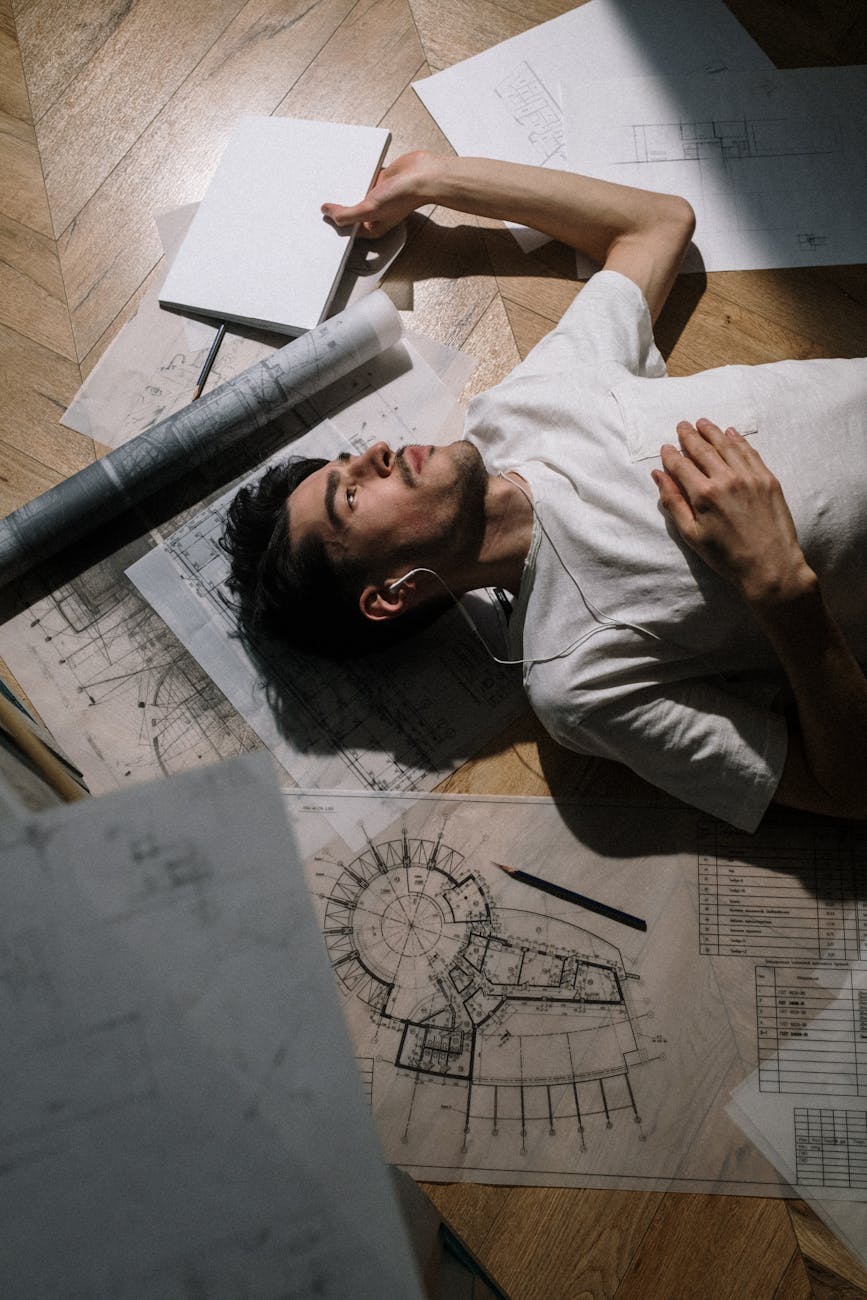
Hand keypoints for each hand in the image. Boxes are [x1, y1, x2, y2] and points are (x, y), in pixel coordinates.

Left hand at [321, 150, 436, 237]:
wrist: (422, 175)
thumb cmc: (403, 197)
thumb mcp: (370, 210)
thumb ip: (347, 215)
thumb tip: (327, 212)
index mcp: (372, 227)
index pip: (347, 228)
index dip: (333, 224)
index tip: (318, 219)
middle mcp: (374, 213)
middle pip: (349, 211)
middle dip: (336, 206)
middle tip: (316, 200)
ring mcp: (377, 196)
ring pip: (354, 193)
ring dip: (344, 188)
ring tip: (324, 184)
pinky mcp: (379, 180)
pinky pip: (361, 178)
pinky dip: (354, 174)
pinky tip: (343, 170)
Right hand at [651, 418, 814, 605]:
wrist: (771, 567)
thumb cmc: (727, 557)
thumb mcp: (692, 535)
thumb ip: (673, 502)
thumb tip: (659, 475)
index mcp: (704, 494)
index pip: (681, 465)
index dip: (671, 455)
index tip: (665, 447)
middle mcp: (726, 479)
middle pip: (703, 450)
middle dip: (690, 436)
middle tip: (682, 425)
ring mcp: (750, 477)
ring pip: (727, 446)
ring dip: (713, 432)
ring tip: (702, 423)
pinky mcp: (768, 479)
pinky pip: (750, 452)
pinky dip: (739, 441)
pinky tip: (731, 434)